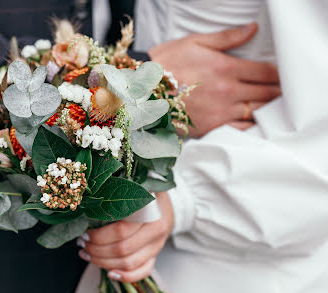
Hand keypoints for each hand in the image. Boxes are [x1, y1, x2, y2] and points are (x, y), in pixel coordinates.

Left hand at [77, 192, 172, 282]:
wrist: (169, 204)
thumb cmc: (147, 194)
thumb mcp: (135, 186)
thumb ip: (117, 195)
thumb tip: (89, 206)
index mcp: (150, 212)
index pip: (121, 231)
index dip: (99, 236)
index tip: (84, 233)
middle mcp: (156, 231)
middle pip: (123, 249)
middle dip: (97, 250)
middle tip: (82, 244)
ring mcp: (156, 246)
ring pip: (129, 263)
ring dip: (104, 262)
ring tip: (87, 254)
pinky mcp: (155, 256)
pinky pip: (142, 272)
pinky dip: (125, 276)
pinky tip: (110, 273)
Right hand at [149, 23, 280, 137]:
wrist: (142, 92)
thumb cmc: (166, 65)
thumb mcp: (194, 43)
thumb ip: (226, 38)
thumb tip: (252, 29)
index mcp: (226, 68)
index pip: (266, 72)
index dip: (279, 73)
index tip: (283, 75)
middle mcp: (227, 92)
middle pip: (267, 93)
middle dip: (278, 91)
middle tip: (282, 90)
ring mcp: (220, 112)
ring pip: (257, 112)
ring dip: (268, 108)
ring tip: (271, 105)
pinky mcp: (211, 128)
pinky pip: (240, 130)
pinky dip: (251, 125)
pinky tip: (252, 120)